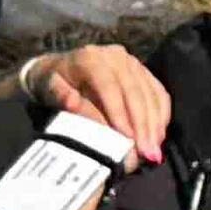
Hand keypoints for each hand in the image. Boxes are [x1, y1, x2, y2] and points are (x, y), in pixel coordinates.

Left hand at [19, 44, 172, 159]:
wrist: (59, 67)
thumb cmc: (53, 82)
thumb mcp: (49, 88)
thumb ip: (60, 96)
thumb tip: (72, 104)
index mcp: (91, 59)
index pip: (109, 87)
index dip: (120, 113)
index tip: (127, 139)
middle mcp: (115, 56)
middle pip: (134, 91)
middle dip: (142, 125)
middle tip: (147, 153)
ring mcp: (132, 62)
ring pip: (150, 93)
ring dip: (155, 124)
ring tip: (154, 151)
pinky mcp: (142, 70)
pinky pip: (158, 92)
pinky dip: (161, 114)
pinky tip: (159, 135)